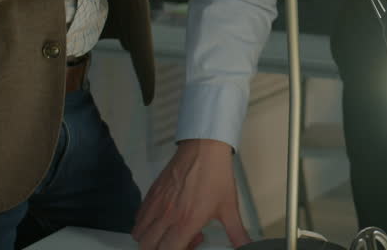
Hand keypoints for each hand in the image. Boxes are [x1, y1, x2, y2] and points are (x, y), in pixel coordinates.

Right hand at [132, 139, 251, 249]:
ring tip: (170, 230)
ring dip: (151, 238)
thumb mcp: (230, 208)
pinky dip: (144, 223)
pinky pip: (138, 216)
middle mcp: (167, 215)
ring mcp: (156, 204)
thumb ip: (237, 233)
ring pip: (139, 233)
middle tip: (179, 240)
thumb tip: (247, 246)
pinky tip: (162, 217)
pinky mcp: (151, 193)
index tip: (188, 246)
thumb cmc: (216, 175)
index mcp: (186, 222)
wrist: (205, 147)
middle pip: (148, 246)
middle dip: (160, 249)